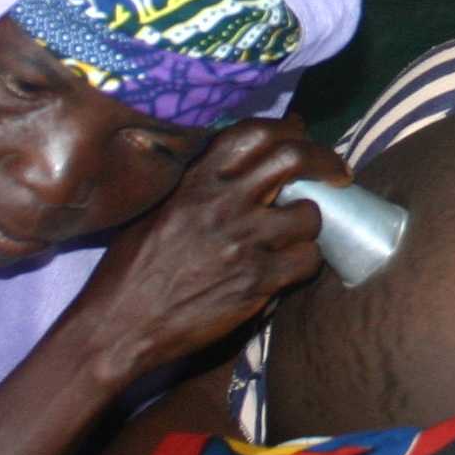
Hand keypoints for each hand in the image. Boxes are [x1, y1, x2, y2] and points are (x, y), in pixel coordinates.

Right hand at [70, 121, 342, 376]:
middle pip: (293, 158)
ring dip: (313, 221)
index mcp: (195, 179)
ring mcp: (242, 241)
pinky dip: (307, 261)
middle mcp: (222, 202)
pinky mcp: (255, 282)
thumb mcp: (158, 206)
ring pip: (310, 214)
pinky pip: (307, 260)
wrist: (118, 324)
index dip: (289, 129)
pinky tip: (293, 266)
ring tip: (301, 232)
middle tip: (337, 173)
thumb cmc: (132, 266)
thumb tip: (243, 155)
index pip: (255, 131)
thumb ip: (199, 179)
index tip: (302, 135)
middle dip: (325, 160)